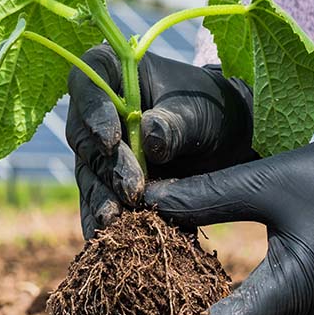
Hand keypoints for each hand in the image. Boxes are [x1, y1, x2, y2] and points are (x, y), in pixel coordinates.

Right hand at [66, 43, 255, 238]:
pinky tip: (106, 242)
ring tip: (115, 222)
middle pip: (83, 136)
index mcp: (113, 72)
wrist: (229, 141)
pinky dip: (101, 222)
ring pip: (88, 173)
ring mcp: (96, 149)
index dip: (92, 110)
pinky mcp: (105, 182)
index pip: (87, 81)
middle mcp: (95, 110)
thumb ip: (175, 123)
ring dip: (100, 198)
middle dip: (107, 166)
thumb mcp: (201, 112)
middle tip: (132, 190)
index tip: (111, 139)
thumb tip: (150, 138)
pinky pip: (96, 202)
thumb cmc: (213, 110)